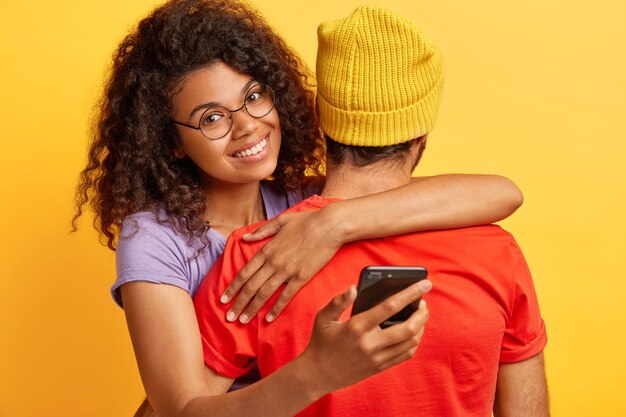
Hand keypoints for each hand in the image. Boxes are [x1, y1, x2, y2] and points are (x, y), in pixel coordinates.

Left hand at [220, 208, 343, 322]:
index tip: (223, 299)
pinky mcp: (301, 277)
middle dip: (238, 303)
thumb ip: (261, 231)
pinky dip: (276, 309)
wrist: (329, 225)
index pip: (244, 273)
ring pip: (264, 294)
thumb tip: (245, 238)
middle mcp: (273, 262)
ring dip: (252, 308)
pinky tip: (269, 319)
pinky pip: (286, 296)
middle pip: (250, 287)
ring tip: (242, 320)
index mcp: (267, 250)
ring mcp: (287, 271)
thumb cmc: (306, 221)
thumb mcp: (280, 221)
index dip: (232, 287)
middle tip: (229, 317)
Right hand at [301, 279, 431, 394]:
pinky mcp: (379, 367)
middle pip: (407, 328)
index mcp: (357, 326)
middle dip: (422, 313)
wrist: (318, 374)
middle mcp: (370, 343)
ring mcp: (376, 358)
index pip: (390, 307)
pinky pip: (405, 355)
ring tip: (420, 315)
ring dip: (420, 327)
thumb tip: (354, 288)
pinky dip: (414, 342)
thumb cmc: (321, 342)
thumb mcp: (323, 318)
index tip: (424, 284)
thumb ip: (338, 301)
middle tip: (424, 303)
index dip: (410, 293)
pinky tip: (413, 332)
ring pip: (410, 342)